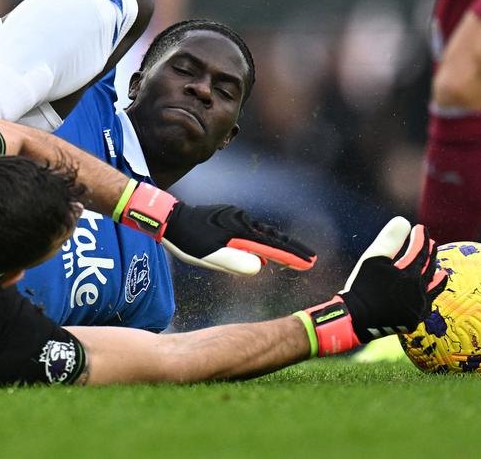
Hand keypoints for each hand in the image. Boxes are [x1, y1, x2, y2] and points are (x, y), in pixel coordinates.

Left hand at [114, 181, 315, 275]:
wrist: (169, 218)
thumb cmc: (188, 241)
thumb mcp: (210, 257)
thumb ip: (236, 262)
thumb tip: (262, 265)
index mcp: (240, 231)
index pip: (272, 246)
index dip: (291, 256)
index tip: (309, 263)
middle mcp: (242, 220)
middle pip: (273, 237)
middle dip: (292, 249)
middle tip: (311, 259)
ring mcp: (236, 216)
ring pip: (263, 232)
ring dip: (279, 243)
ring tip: (293, 254)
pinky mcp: (229, 215)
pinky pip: (252, 229)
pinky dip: (264, 238)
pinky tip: (265, 246)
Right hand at [300, 217, 446, 355]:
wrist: (357, 318)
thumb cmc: (362, 286)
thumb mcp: (373, 259)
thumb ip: (390, 240)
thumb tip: (403, 221)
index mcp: (411, 275)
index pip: (420, 251)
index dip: (420, 238)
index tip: (420, 228)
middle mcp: (419, 291)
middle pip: (429, 268)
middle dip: (429, 254)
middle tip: (430, 243)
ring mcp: (418, 308)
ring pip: (431, 288)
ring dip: (436, 277)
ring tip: (442, 271)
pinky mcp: (414, 320)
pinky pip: (426, 304)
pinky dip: (429, 295)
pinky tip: (429, 294)